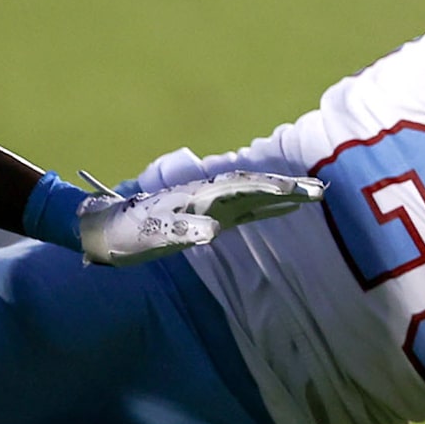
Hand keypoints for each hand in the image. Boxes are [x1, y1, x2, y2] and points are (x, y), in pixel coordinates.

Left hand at [77, 170, 324, 266]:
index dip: (274, 190)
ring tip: (313, 195)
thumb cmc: (127, 235)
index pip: (245, 188)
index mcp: (200, 196)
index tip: (302, 193)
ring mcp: (210, 204)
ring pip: (254, 194)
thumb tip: (213, 231)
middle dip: (288, 188)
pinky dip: (268, 207)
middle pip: (256, 186)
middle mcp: (209, 195)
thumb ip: (182, 231)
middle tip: (321, 191)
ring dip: (282, 194)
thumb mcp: (151, 237)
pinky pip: (245, 208)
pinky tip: (283, 210)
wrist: (103, 228)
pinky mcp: (208, 215)